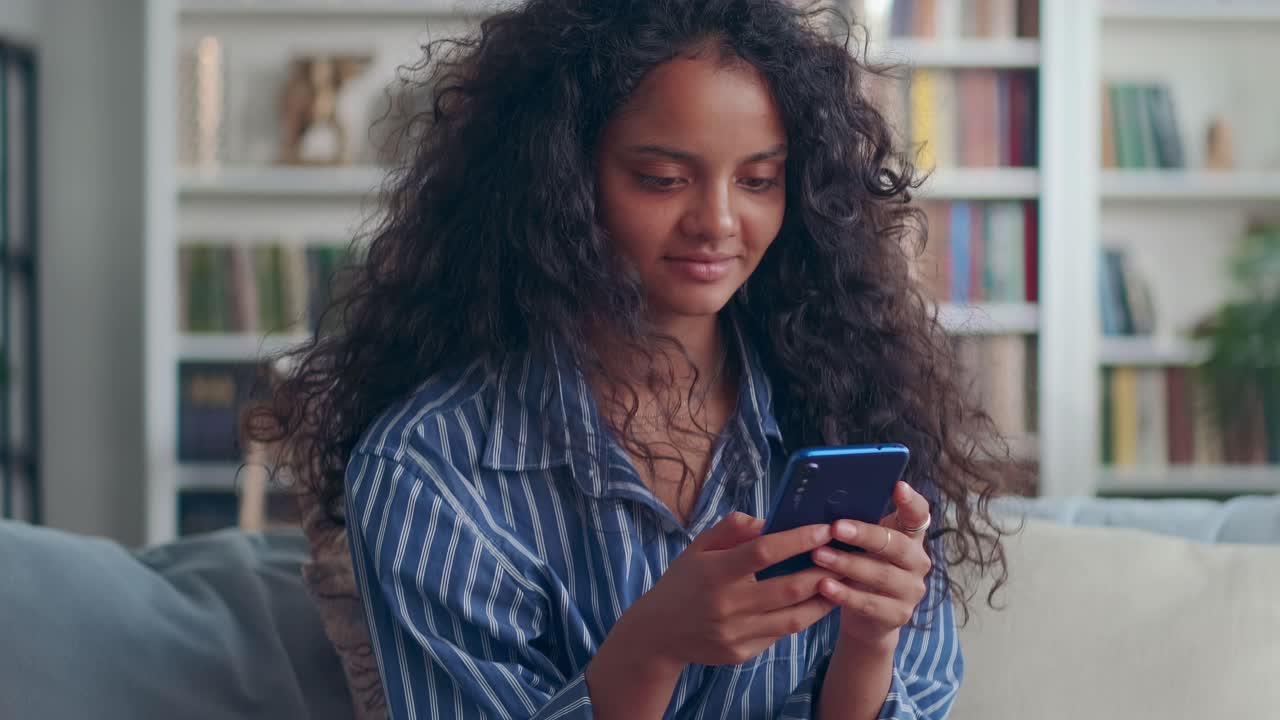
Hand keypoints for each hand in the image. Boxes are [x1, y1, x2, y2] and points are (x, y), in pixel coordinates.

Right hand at [621, 511, 839, 668]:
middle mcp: (726, 604)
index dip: (798, 539)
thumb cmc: (684, 582)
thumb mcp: (699, 547)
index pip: (764, 552)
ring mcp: (735, 633)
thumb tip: (767, 521)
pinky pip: (781, 635)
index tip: (824, 529)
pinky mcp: (741, 653)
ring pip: (794, 618)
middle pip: (788, 588)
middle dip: (823, 572)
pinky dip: (801, 618)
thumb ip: (732, 529)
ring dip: (823, 600)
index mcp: (715, 571)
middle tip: (846, 557)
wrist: (658, 634)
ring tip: (842, 582)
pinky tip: (816, 604)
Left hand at [810, 481, 932, 653]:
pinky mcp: (899, 615)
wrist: (867, 619)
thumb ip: (856, 526)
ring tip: (819, 556)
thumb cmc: (862, 568)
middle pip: (896, 545)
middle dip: (864, 535)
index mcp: (910, 537)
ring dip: (847, 564)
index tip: (898, 486)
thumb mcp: (863, 545)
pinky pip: (870, 604)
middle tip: (835, 527)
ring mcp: (911, 590)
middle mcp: (917, 561)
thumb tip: (822, 502)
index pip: (919, 515)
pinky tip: (824, 586)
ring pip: (881, 575)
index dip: (911, 501)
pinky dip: (845, 594)